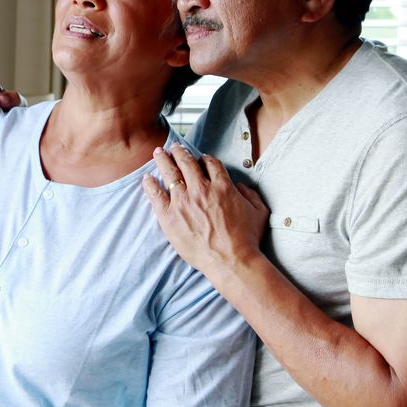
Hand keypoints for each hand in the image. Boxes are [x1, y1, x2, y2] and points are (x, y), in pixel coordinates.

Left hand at [142, 144, 268, 276]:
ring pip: (170, 173)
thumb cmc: (247, 239)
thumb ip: (250, 194)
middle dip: (179, 152)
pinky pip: (156, 195)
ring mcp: (183, 202)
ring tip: (158, 153)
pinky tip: (147, 178)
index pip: (210, 163)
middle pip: (187, 162)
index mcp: (222, 186)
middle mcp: (201, 189)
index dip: (204, 158)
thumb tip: (239, 186)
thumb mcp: (259, 211)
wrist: (230, 260)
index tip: (199, 157)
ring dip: (163, 160)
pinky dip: (150, 185)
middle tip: (174, 146)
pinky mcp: (169, 216)